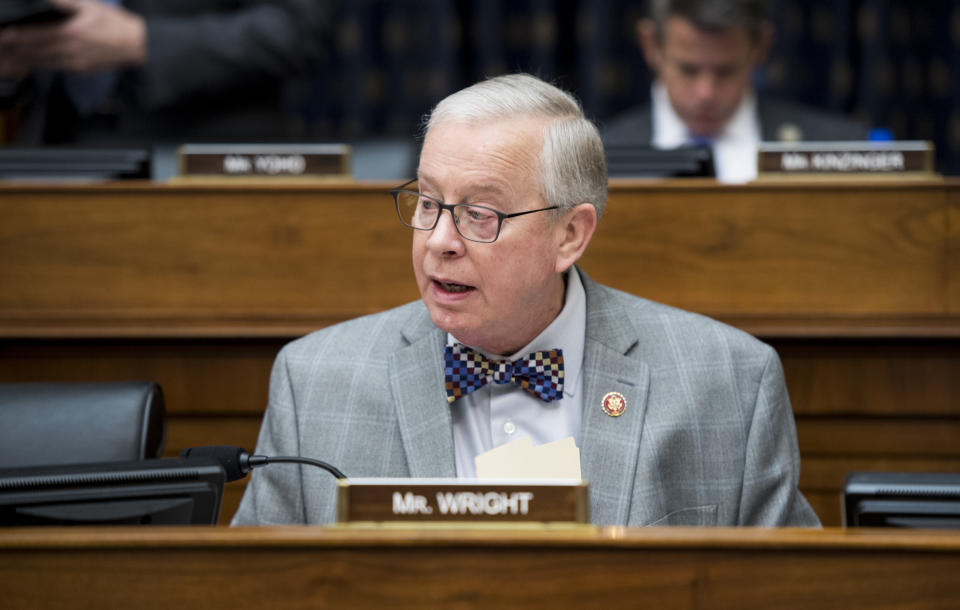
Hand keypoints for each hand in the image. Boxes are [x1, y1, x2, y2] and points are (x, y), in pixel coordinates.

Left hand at [0, 0, 145, 74]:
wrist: (138, 46)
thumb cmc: (115, 23)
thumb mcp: (90, 6)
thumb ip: (64, 2)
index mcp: (69, 33)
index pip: (35, 35)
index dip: (16, 36)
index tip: (2, 34)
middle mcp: (68, 52)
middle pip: (35, 52)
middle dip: (15, 49)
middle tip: (1, 45)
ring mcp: (74, 64)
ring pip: (42, 63)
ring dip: (24, 58)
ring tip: (10, 55)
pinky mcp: (81, 70)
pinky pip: (55, 68)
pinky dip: (40, 64)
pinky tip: (32, 61)